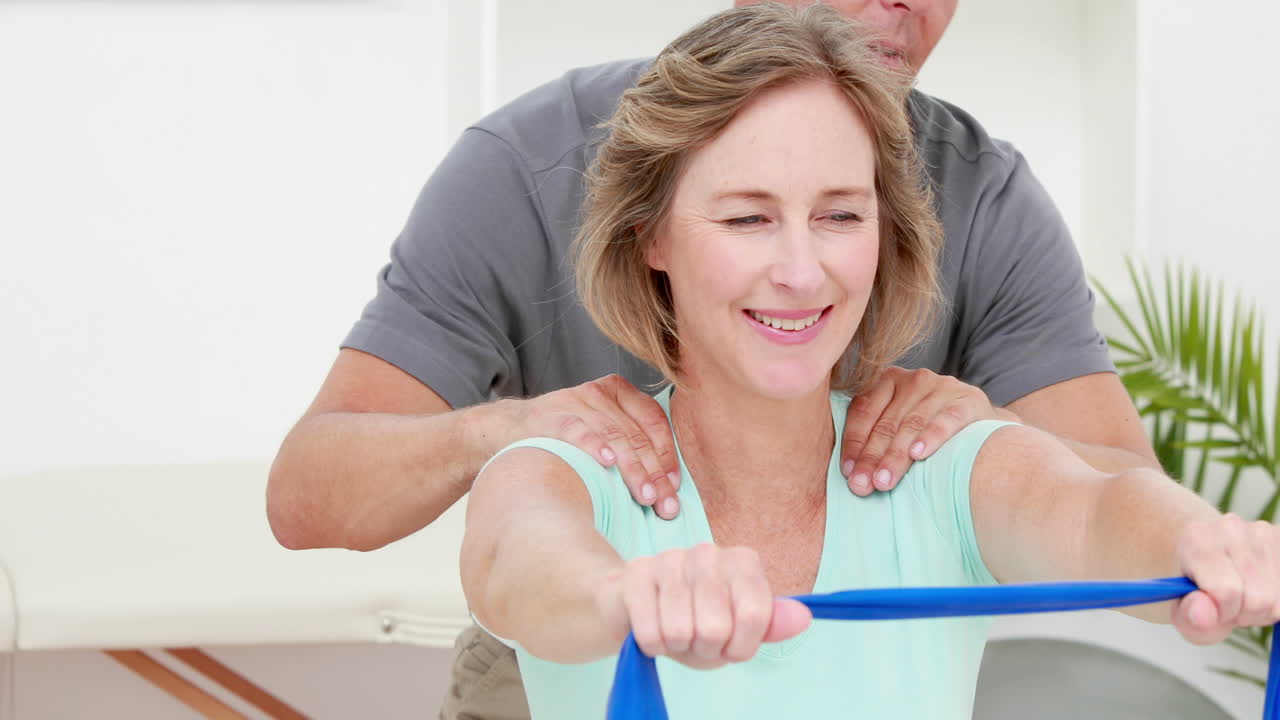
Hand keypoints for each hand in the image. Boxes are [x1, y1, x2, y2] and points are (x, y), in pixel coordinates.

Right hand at [494, 375, 682, 517]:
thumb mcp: (601, 432)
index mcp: (620, 393)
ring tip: (645, 497)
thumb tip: (669, 489)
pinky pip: (579, 431)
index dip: (668, 455)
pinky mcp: (552, 416)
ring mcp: (575, 402)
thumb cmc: (566, 440)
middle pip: (636, 434)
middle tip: (666, 504)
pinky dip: (595, 447)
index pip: (654, 421)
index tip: (675, 487)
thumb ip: (631, 447)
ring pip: (614, 435)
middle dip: (654, 473)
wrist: (509, 431)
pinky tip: (608, 465)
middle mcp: (600, 393)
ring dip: (633, 469)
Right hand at [596, 544, 810, 667]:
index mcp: (743, 561)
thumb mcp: (739, 630)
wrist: (641, 607)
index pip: (756, 616)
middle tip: (699, 638)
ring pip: (680, 631)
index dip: (741, 647)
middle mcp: (708, 551)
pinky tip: (653, 628)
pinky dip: (652, 645)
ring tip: (676, 632)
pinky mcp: (637, 572)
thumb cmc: (698, 620)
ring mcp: (670, 557)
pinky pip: (649, 631)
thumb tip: (804, 617)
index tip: (732, 645)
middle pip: (716, 628)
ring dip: (677, 646)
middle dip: (706, 648)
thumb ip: (770, 626)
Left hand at [841, 367, 1005, 495]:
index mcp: (888, 380)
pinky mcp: (968, 399)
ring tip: (885, 480)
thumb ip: (875, 438)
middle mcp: (914, 379)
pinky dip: (931, 437)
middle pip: (887, 422)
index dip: (853, 443)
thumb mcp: (900, 427)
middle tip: (862, 485)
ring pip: (912, 423)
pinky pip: (946, 419)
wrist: (983, 431)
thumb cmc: (929, 432)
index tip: (847, 473)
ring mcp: (942, 386)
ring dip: (896, 455)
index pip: (863, 411)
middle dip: (872, 457)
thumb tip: (850, 474)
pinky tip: (918, 455)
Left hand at [1172, 514, 1279, 644]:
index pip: (1226, 592)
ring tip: (1243, 595)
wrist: (1203, 552)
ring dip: (1264, 608)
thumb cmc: (1193, 586)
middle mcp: (1230, 528)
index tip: (1213, 608)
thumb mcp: (1181, 611)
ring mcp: (1261, 531)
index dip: (1223, 612)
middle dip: (1245, 613)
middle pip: (1259, 599)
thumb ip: (1189, 618)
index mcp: (1197, 540)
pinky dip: (1277, 599)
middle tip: (1230, 603)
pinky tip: (1260, 587)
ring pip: (1278, 598)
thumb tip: (1203, 615)